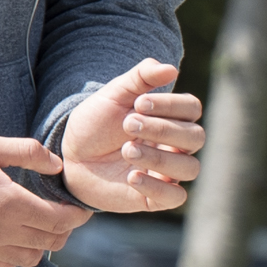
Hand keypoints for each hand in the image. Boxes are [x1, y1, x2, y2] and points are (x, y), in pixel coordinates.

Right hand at [0, 135, 89, 266]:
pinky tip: (14, 238)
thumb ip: (28, 152)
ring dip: (42, 245)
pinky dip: (17, 257)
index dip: (76, 217)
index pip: (59, 221)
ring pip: (30, 259)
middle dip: (64, 230)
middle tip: (63, 216)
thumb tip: (57, 165)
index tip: (80, 210)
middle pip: (50, 242)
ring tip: (39, 227)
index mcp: (8, 203)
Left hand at [53, 59, 205, 211]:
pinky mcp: (155, 198)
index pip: (192, 108)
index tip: (139, 103)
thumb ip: (140, 78)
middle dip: (162, 129)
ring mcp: (168, 173)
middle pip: (195, 137)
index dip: (171, 105)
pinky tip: (132, 176)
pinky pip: (175, 197)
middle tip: (127, 124)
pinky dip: (157, 187)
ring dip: (159, 158)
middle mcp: (175, 146)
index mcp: (171, 118)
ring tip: (127, 151)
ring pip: (189, 168)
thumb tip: (171, 68)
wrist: (70, 157)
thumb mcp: (112, 95)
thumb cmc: (96, 124)